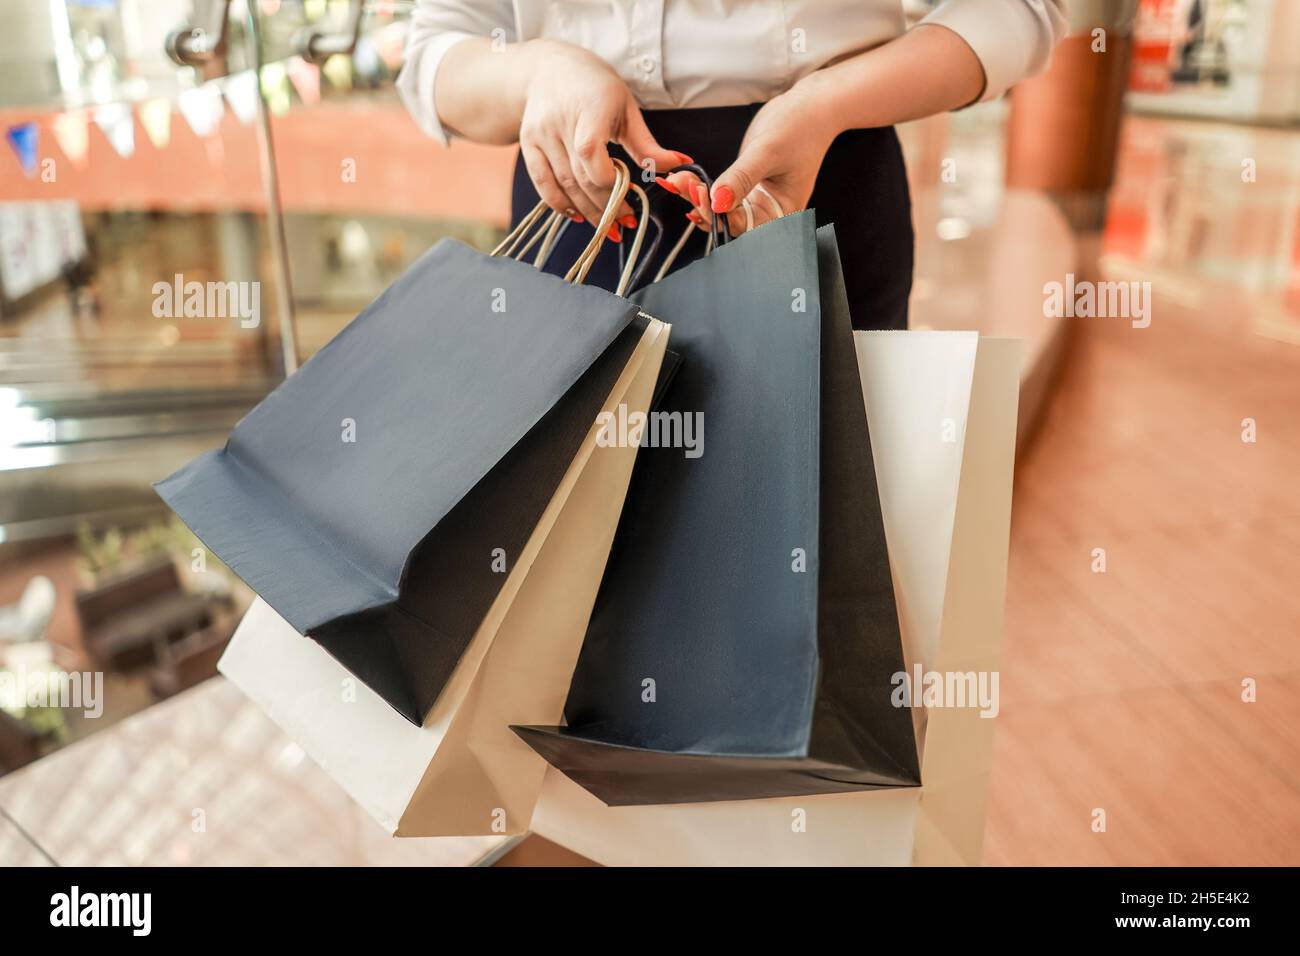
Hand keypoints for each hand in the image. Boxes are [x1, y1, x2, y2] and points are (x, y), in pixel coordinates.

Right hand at [519, 42, 688, 238]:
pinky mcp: (527, 143)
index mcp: (589, 107)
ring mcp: (539, 134)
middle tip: (625, 222)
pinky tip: (577, 215)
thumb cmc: (596, 88)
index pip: (590, 153)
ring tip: (607, 227)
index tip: (630, 196)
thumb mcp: (626, 109)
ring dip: (587, 211)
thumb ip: (647, 144)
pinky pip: (542, 182)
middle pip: (580, 177)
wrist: (549, 68)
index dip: (610, 181)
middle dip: (605, 206)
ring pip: (563, 184)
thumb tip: (681, 164)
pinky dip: (559, 204)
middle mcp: (559, 121)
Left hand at [659, 77, 840, 235]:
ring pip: (721, 209)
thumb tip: (718, 203)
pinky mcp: (745, 187)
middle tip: (680, 184)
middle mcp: (769, 211)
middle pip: (729, 221)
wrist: (809, 107)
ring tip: (677, 180)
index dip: (719, 214)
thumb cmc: (800, 127)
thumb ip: (742, 179)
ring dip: (697, 197)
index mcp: (783, 212)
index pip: (745, 226)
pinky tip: (686, 180)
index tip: (699, 194)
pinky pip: (721, 194)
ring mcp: (756, 200)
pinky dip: (703, 187)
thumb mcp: (768, 152)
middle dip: (703, 206)